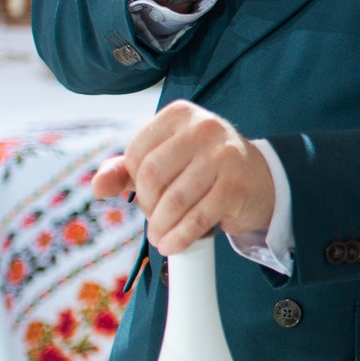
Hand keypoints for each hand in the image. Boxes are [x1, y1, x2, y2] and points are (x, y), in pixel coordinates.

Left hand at [93, 102, 275, 254]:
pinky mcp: (235, 186)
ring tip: (160, 237)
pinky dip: (180, 237)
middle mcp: (203, 128)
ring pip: (174, 200)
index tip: (147, 195)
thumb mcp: (166, 159)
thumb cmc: (204, 168)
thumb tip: (98, 187)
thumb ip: (126, 170)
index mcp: (180, 115)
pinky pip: (197, 218)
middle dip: (147, 205)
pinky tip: (173, 245)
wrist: (261, 179)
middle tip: (154, 218)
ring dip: (161, 227)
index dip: (134, 182)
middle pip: (152, 176)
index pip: (137, 152)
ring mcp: (223, 156)